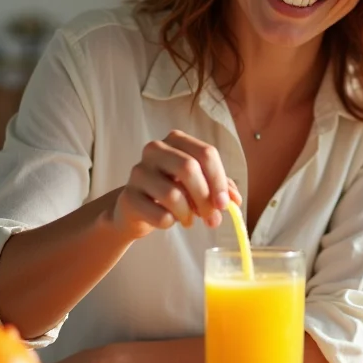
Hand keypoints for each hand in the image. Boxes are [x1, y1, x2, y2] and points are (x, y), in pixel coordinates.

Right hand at [106, 131, 242, 239]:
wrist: (136, 209)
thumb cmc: (172, 191)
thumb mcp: (199, 185)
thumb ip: (220, 188)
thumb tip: (235, 200)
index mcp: (176, 140)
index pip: (206, 153)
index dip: (219, 180)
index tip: (225, 204)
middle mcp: (155, 150)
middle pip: (189, 168)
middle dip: (205, 198)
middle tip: (213, 219)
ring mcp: (138, 171)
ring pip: (173, 194)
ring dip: (187, 214)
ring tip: (188, 220)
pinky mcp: (128, 196)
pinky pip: (159, 214)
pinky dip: (170, 223)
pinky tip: (168, 220)